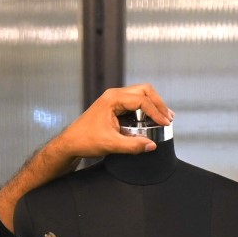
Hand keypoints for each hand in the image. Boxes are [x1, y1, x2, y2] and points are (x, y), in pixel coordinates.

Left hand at [54, 83, 172, 156]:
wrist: (70, 143)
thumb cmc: (84, 140)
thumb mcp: (111, 145)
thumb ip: (133, 145)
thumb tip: (151, 145)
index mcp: (113, 99)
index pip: (142, 100)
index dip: (156, 111)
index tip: (165, 123)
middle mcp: (114, 95)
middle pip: (144, 91)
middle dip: (158, 103)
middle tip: (168, 117)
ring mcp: (113, 99)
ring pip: (140, 94)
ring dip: (153, 105)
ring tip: (163, 118)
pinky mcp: (113, 106)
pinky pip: (134, 102)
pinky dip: (145, 109)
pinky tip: (150, 119)